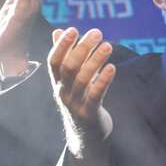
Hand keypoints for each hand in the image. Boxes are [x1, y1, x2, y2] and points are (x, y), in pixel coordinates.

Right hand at [48, 28, 115, 150]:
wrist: (85, 136)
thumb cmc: (79, 100)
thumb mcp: (70, 79)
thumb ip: (66, 55)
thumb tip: (58, 31)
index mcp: (57, 82)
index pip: (54, 61)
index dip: (61, 45)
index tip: (73, 29)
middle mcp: (63, 92)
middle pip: (68, 67)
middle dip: (82, 48)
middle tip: (97, 32)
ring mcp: (75, 104)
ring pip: (83, 79)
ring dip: (95, 60)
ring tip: (108, 45)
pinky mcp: (89, 113)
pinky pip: (96, 95)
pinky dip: (104, 80)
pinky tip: (112, 67)